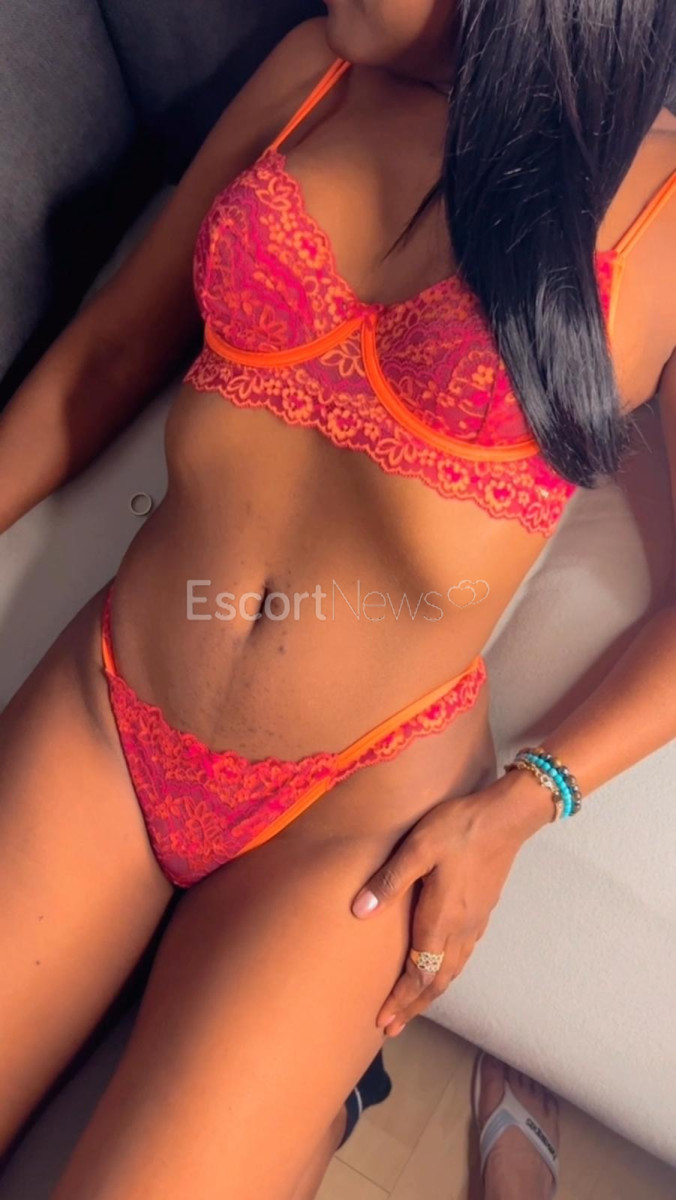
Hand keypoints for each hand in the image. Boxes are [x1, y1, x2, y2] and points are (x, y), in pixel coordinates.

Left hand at [350, 771, 552, 1035]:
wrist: (507, 817)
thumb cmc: (458, 828)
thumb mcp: (417, 848)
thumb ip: (389, 881)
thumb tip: (359, 912)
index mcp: (442, 919)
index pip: (418, 974)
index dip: (400, 1000)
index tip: (383, 1022)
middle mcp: (461, 930)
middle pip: (436, 982)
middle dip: (413, 1006)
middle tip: (392, 1027)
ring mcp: (475, 922)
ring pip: (452, 971)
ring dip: (430, 993)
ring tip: (413, 1007)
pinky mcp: (483, 911)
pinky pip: (462, 956)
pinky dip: (446, 974)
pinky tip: (440, 969)